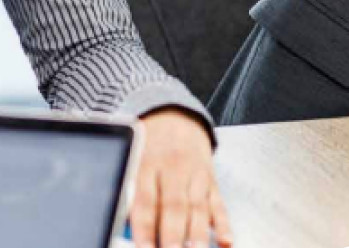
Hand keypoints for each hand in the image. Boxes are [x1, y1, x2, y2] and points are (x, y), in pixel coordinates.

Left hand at [129, 108, 231, 247]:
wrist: (174, 114)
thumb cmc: (147, 141)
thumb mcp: (132, 156)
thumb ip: (129, 186)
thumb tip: (123, 223)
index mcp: (146, 162)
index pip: (144, 200)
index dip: (144, 228)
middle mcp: (172, 168)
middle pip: (173, 206)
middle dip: (173, 237)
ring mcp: (194, 174)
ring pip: (198, 208)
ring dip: (198, 235)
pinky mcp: (211, 180)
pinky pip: (219, 203)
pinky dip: (224, 223)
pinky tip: (226, 241)